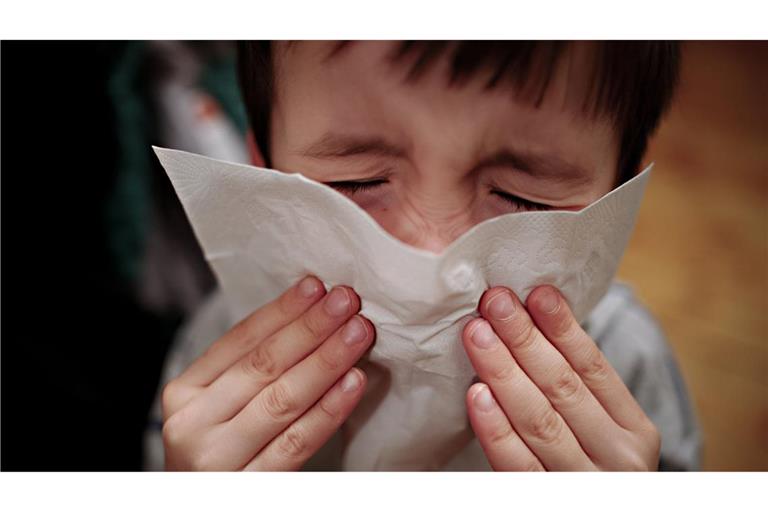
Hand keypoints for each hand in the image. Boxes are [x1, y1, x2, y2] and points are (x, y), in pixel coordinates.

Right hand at [161, 276, 373, 469]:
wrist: (202, 510)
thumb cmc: (219, 453)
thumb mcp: (216, 408)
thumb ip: (249, 372)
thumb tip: (309, 317)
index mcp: (184, 393)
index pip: (238, 341)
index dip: (281, 311)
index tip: (316, 286)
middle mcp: (192, 423)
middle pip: (262, 365)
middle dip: (310, 328)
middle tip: (346, 301)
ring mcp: (217, 459)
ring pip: (282, 399)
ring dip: (326, 360)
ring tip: (358, 333)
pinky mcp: (249, 488)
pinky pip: (296, 442)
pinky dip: (329, 410)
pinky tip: (353, 383)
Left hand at [462, 285, 660, 470]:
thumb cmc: (591, 467)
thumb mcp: (602, 432)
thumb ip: (576, 389)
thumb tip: (532, 318)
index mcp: (635, 431)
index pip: (595, 368)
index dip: (563, 328)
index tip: (536, 292)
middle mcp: (618, 460)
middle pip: (563, 388)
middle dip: (524, 339)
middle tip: (494, 301)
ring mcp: (583, 485)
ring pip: (539, 421)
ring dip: (504, 372)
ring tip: (477, 333)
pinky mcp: (545, 504)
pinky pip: (516, 465)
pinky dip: (496, 429)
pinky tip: (476, 395)